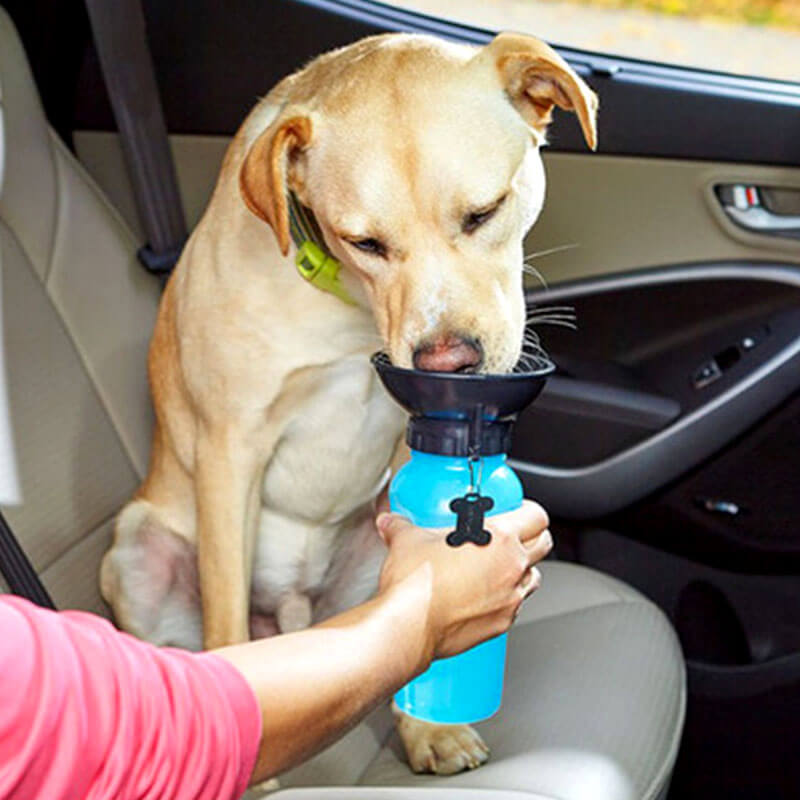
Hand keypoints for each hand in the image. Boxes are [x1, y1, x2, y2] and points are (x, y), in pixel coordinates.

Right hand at [376, 500, 551, 663]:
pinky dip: (506, 598)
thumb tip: (392, 522)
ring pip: (533, 577)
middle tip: (513, 535)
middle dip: (532, 537)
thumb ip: (402, 526)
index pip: (536, 516)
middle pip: (544, 544)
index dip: (529, 510)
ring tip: (498, 566)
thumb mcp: (407, 540)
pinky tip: (484, 595)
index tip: (519, 509)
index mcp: (499, 539)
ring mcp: (510, 598)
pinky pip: (515, 605)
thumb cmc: (416, 585)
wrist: (409, 627)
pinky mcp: (502, 623)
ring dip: (522, 569)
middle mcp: (512, 568)